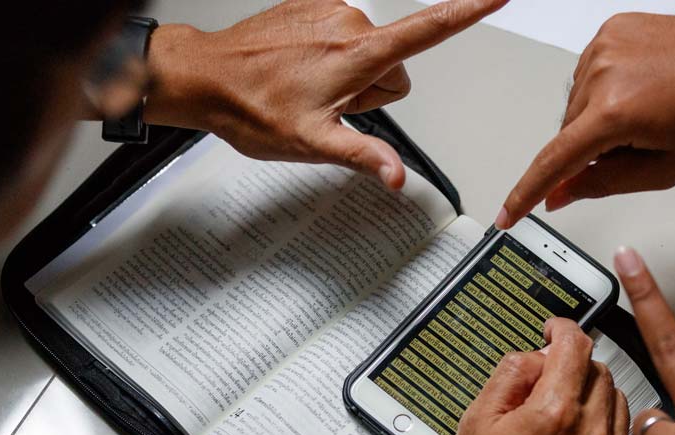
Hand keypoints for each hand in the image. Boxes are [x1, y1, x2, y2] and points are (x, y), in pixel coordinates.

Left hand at [145, 0, 505, 188]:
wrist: (206, 78)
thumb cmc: (253, 109)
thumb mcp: (313, 144)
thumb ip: (364, 156)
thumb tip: (398, 177)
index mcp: (356, 53)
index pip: (427, 30)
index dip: (468, 12)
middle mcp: (349, 22)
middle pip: (396, 65)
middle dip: (373, 92)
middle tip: (331, 106)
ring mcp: (330, 11)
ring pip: (373, 53)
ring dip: (353, 77)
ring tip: (313, 91)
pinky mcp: (314, 6)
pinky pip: (347, 37)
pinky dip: (334, 59)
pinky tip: (304, 74)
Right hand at [447, 318, 630, 434]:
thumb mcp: (476, 423)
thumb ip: (507, 377)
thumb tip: (532, 357)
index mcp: (554, 412)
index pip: (575, 346)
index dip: (562, 328)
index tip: (554, 330)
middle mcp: (590, 434)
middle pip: (599, 370)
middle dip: (574, 364)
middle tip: (549, 376)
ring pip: (617, 401)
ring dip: (594, 394)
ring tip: (562, 410)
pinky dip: (604, 427)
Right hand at [496, 12, 674, 227]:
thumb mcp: (663, 169)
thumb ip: (602, 184)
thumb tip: (560, 194)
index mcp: (615, 111)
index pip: (554, 161)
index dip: (527, 193)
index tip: (507, 214)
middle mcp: (602, 71)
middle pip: (568, 133)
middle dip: (592, 150)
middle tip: (641, 146)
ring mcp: (604, 45)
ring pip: (577, 105)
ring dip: (599, 120)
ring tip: (649, 112)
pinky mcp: (611, 29)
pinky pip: (590, 74)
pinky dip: (606, 90)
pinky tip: (643, 89)